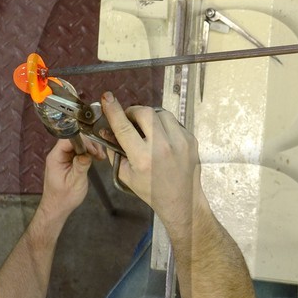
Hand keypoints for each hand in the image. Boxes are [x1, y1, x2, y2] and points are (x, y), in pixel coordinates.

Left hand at [37, 138, 91, 223]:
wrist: (57, 207)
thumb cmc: (64, 198)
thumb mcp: (75, 182)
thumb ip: (80, 166)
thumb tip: (87, 154)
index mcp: (56, 157)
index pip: (68, 139)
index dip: (83, 141)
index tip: (94, 150)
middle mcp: (58, 155)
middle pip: (74, 139)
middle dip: (89, 144)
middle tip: (99, 155)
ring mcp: (63, 157)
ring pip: (78, 145)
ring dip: (90, 149)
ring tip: (99, 157)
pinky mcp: (68, 161)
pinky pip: (78, 151)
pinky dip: (88, 153)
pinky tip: (96, 159)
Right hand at [100, 94, 200, 228]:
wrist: (181, 200)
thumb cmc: (151, 190)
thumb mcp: (126, 175)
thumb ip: (115, 151)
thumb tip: (106, 130)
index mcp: (143, 159)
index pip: (124, 127)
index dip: (113, 110)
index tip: (107, 98)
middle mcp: (163, 148)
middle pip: (145, 113)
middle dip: (134, 112)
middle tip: (129, 119)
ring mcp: (180, 142)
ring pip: (161, 114)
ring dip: (150, 117)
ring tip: (147, 129)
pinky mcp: (191, 140)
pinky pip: (174, 123)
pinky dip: (164, 126)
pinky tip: (162, 138)